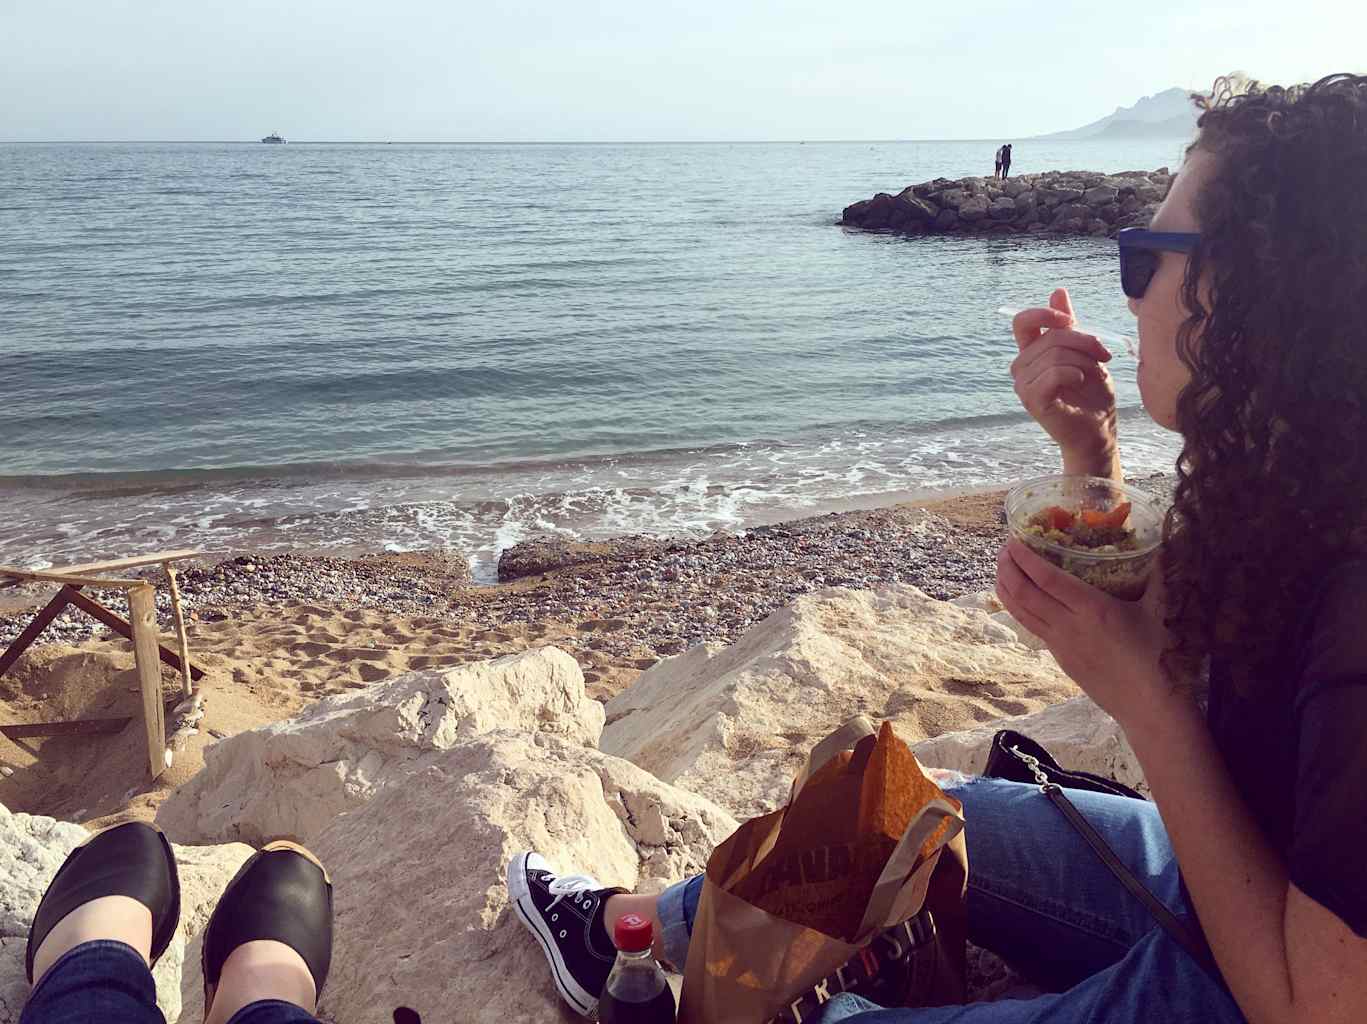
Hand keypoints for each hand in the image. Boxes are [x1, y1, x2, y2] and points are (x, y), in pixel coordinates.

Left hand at [994, 539, 1194, 732]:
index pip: (1047, 578)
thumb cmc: (1158, 657)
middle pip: (1025, 593)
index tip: (1014, 541)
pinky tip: (1018, 599)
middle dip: (1008, 569)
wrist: (1148, 706)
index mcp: (1092, 609)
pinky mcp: (1060, 658)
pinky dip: (1018, 609)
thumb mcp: (1160, 612)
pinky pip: (1032, 627)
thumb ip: (1158, 577)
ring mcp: (1060, 644)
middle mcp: (1069, 625)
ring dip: (1006, 588)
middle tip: (1004, 550)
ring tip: (1001, 569)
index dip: (1026, 559)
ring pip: (1021, 612)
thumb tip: (1165, 547)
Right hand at [1011, 288, 1119, 477]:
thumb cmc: (1092, 394)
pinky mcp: (1032, 400)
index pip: (1023, 321)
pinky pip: (1052, 373)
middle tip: (1103, 356)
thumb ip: (1069, 326)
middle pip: (1050, 336)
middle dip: (1084, 341)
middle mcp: (1022, 367)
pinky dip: (1073, 373)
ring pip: (1053, 354)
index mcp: (1031, 353)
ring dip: (1082, 361)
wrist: (1098, 429)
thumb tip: (1057, 292)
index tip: (1070, 320)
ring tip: (1092, 374)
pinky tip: (1081, 381)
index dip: (1045, 314)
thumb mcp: (1085, 353)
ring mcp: (1023, 385)